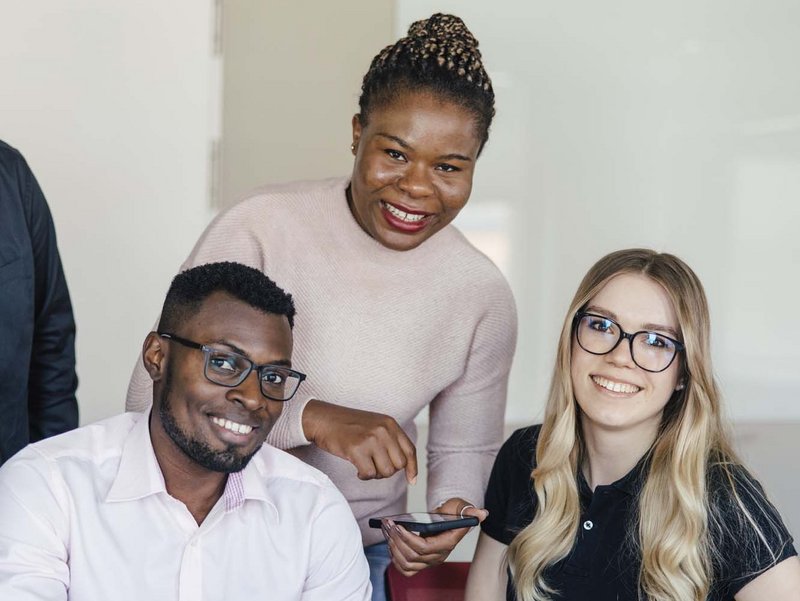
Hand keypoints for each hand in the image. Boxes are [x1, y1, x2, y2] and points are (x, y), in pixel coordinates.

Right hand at [302, 400, 417, 482]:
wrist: (323, 419)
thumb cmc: (348, 426)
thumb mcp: (375, 426)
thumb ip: (389, 440)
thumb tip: (403, 466)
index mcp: (390, 424)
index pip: (410, 450)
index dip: (413, 468)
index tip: (412, 480)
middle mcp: (384, 430)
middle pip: (399, 464)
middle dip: (387, 471)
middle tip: (374, 467)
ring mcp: (371, 439)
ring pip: (386, 471)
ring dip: (375, 474)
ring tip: (365, 466)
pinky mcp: (357, 449)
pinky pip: (370, 474)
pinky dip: (364, 476)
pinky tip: (357, 470)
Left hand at [381, 497, 487, 576]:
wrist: (449, 518)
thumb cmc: (454, 512)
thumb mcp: (461, 507)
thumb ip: (469, 511)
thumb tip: (481, 514)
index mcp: (446, 544)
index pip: (424, 548)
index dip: (409, 538)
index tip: (398, 525)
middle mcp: (438, 556)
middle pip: (412, 556)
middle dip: (397, 540)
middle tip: (388, 524)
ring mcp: (429, 561)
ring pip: (407, 563)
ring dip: (393, 548)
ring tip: (387, 530)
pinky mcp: (421, 562)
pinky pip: (406, 570)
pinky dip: (395, 559)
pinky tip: (390, 544)